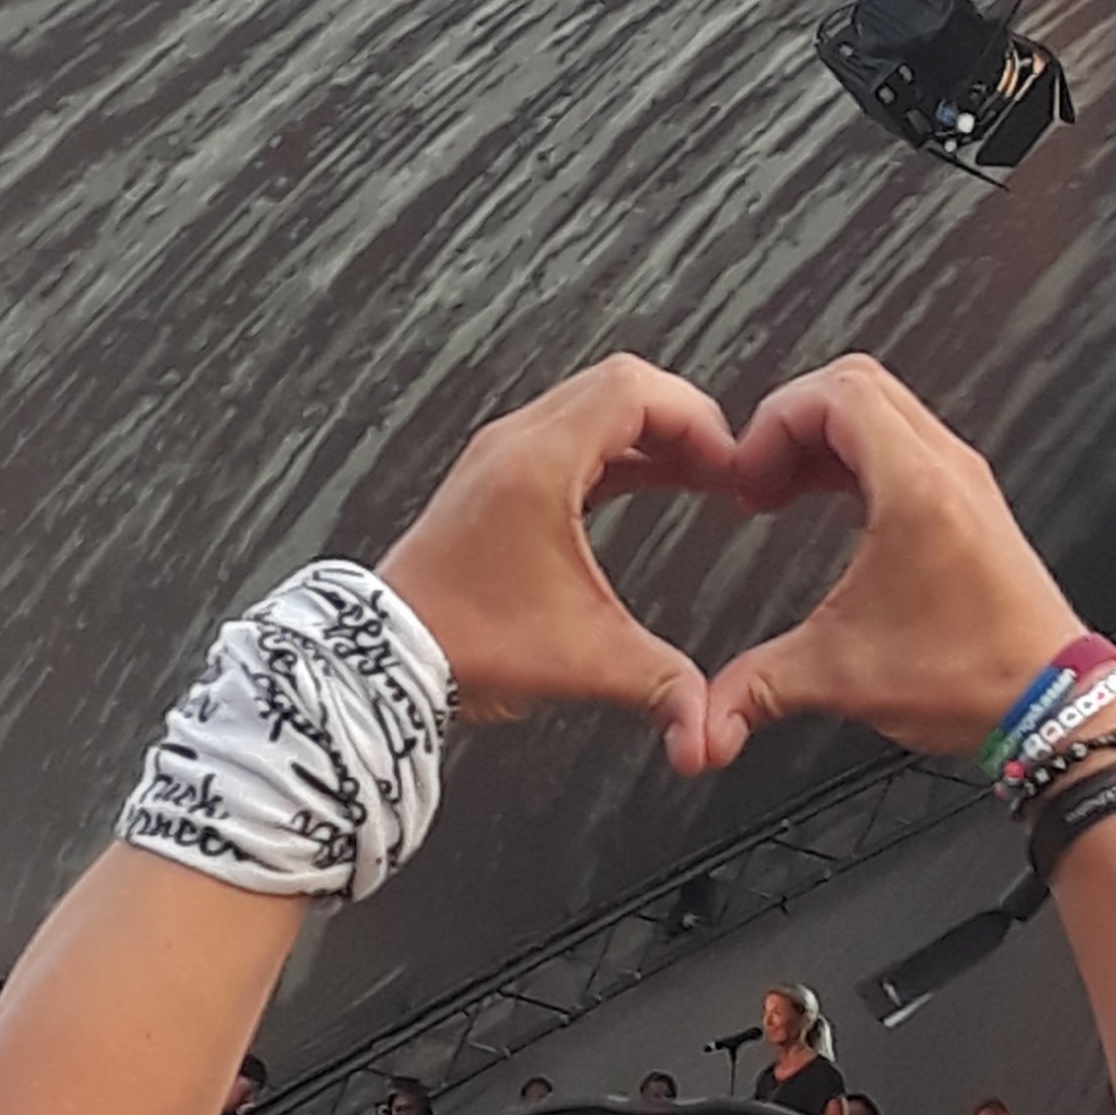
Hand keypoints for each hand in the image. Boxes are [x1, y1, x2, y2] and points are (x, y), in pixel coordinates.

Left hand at [381, 356, 735, 776]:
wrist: (386, 658)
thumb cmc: (463, 643)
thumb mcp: (584, 661)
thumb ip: (661, 685)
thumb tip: (707, 726)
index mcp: (538, 464)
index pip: (634, 390)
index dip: (697, 417)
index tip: (729, 460)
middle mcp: (514, 446)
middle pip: (617, 388)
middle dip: (680, 422)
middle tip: (721, 465)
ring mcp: (498, 460)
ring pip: (589, 410)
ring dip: (646, 436)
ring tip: (695, 475)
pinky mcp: (491, 484)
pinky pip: (565, 441)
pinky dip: (612, 453)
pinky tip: (641, 485)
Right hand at [702, 357, 1080, 763]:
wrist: (1050, 707)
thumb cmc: (976, 679)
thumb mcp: (841, 678)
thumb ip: (758, 689)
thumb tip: (706, 720)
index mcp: (916, 489)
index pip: (836, 393)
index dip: (773, 422)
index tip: (747, 475)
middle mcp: (946, 470)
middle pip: (856, 385)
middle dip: (791, 423)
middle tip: (760, 477)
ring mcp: (962, 482)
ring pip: (883, 410)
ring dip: (823, 438)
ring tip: (785, 489)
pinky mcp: (968, 504)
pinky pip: (904, 445)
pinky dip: (856, 458)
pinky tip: (830, 507)